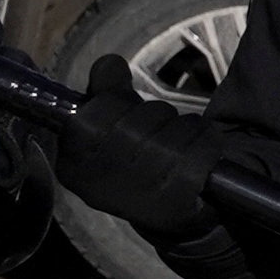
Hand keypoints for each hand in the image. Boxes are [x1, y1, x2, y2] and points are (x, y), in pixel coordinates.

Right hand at [55, 57, 215, 236]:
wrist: (172, 214)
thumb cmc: (137, 161)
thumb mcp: (111, 128)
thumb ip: (106, 93)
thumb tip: (109, 63)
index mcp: (73, 166)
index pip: (94, 112)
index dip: (118, 103)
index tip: (126, 114)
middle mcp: (99, 185)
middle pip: (135, 119)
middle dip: (156, 114)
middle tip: (161, 129)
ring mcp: (137, 195)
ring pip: (169, 130)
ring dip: (184, 126)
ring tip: (181, 143)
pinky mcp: (176, 201)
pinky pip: (197, 149)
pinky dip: (206, 140)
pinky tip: (202, 151)